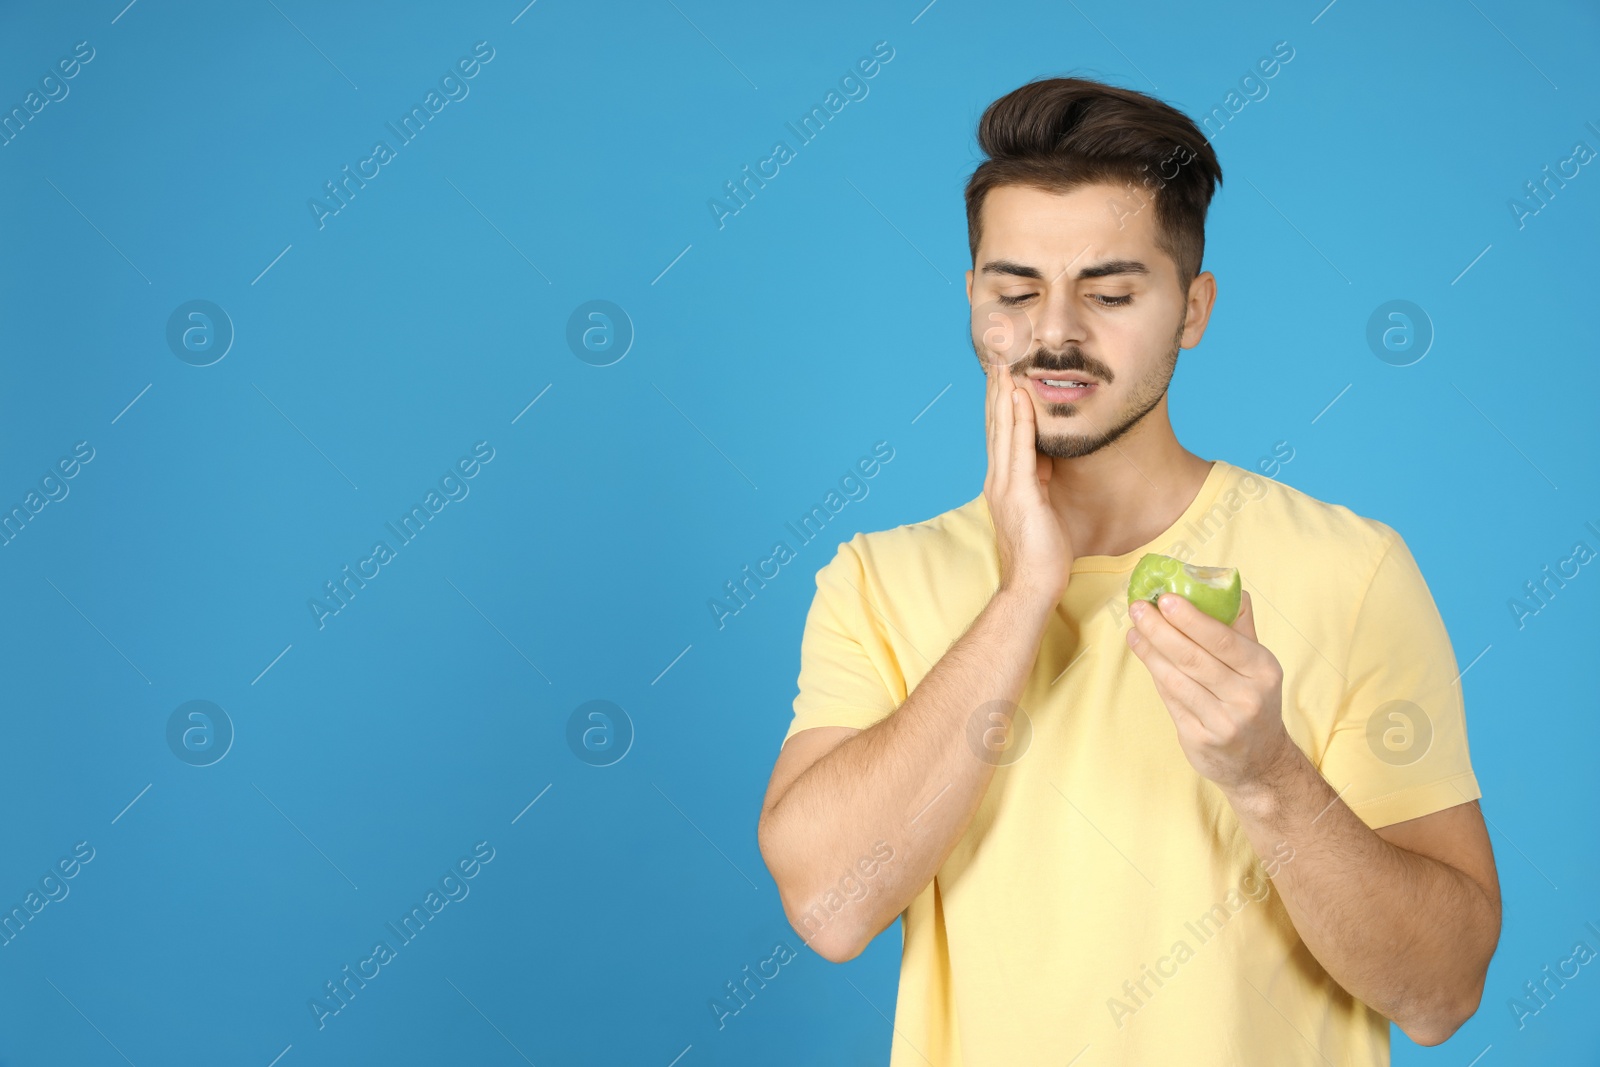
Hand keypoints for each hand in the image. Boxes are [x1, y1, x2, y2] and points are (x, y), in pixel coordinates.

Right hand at [983, 361, 1071, 608]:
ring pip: (1002, 429)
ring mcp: (1006, 485)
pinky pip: (1019, 449)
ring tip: (1005, 362)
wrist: (1032, 586)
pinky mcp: (1020, 494)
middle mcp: (998, 478)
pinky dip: (1018, 420)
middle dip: (996, 387)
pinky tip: (1019, 397)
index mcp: (1003, 481)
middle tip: (998, 352)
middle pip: (995, 423)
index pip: (999, 432)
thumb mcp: (1041, 506)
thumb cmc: (1041, 554)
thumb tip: (1046, 457)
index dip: (999, 399)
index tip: (1003, 369)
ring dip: (1003, 393)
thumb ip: (1039, 479)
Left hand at [1126, 590, 1296, 793]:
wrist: (1261, 762)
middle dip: (1160, 630)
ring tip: (1134, 630)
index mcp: (1263, 670)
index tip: (1165, 598)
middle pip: (1193, 658)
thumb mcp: (1259, 665)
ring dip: (1150, 651)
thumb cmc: (1254, 700)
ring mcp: (1223, 722)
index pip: (1222, 639)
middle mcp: (1247, 697)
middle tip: (1138, 608)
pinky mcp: (1201, 739)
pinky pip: (1171, 700)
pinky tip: (1144, 655)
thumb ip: (1240, 627)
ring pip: (1177, 679)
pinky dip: (1155, 675)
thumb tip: (1221, 582)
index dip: (1190, 618)